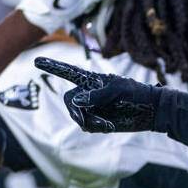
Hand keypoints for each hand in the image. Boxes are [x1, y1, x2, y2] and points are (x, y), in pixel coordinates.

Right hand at [34, 56, 160, 132]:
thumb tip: (76, 101)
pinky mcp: (97, 121)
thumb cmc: (136, 94)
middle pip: (69, 101)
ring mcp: (92, 108)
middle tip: (85, 121)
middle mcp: (88, 93)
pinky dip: (96, 127)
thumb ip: (96, 95)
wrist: (150, 112)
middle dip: (76, 112)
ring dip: (90, 121)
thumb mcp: (117, 90)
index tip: (37, 60)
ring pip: (78, 117)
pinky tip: (109, 125)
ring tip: (108, 123)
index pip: (68, 72)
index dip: (53, 66)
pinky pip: (87, 126)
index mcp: (92, 80)